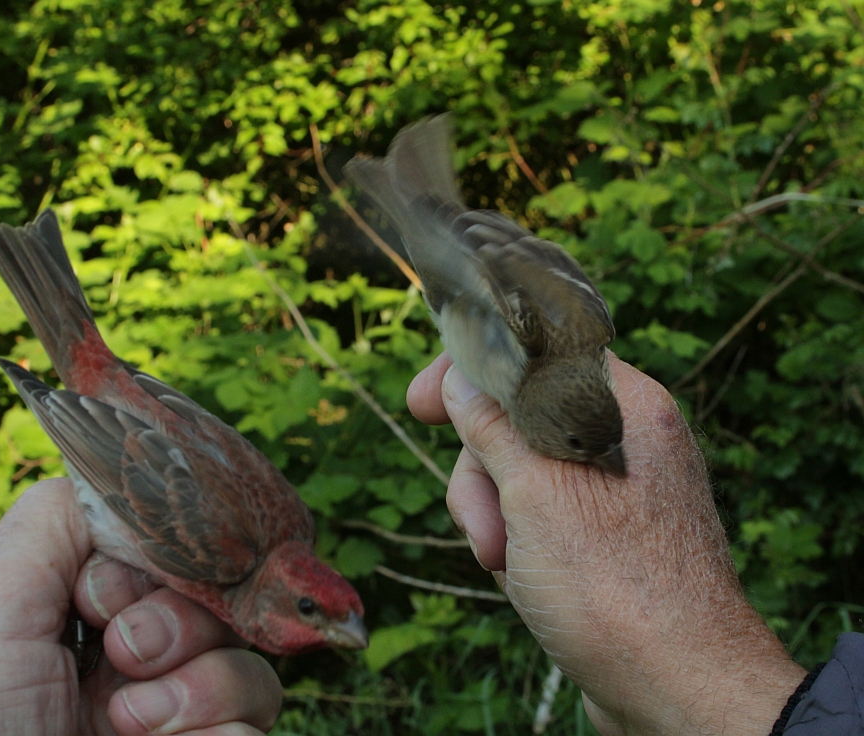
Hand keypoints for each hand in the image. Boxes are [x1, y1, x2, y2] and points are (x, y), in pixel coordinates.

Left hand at [0, 478, 281, 735]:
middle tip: (127, 649)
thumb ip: (57, 519)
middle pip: (213, 600)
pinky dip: (220, 724)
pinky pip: (254, 720)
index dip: (155, 558)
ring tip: (130, 719)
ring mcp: (167, 718)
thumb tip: (128, 484)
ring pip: (246, 660)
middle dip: (177, 617)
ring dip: (203, 679)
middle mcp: (126, 664)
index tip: (106, 591)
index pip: (159, 555)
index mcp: (74, 617)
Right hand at [408, 352, 804, 735]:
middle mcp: (626, 438)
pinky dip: (522, 545)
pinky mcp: (607, 535)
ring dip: (497, 519)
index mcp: (624, 406)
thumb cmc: (617, 589)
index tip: (422, 405)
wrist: (679, 690)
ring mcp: (618, 489)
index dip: (470, 372)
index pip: (534, 354)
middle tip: (484, 528)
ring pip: (520, 474)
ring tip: (510, 567)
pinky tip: (531, 584)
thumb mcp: (536, 494)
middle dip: (483, 475)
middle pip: (516, 420)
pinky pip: (540, 516)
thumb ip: (492, 425)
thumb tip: (460, 376)